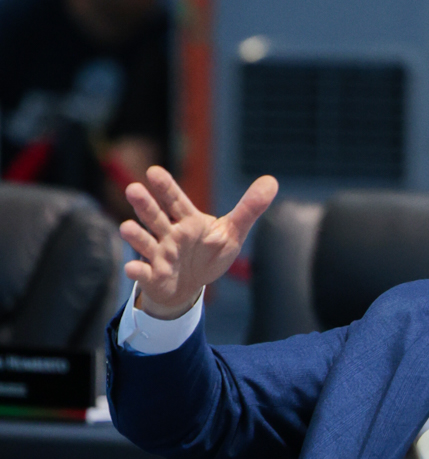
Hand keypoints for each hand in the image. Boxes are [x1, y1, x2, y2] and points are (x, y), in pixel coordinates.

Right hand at [119, 164, 277, 317]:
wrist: (190, 285)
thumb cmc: (208, 253)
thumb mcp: (232, 232)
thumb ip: (249, 209)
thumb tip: (271, 181)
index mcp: (188, 220)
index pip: (176, 201)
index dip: (166, 187)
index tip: (154, 172)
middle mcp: (169, 234)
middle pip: (155, 216)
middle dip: (144, 204)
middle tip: (133, 189)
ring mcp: (159, 254)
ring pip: (145, 242)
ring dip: (135, 235)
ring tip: (126, 227)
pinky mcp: (154, 276)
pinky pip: (144, 273)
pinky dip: (137, 271)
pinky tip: (132, 270)